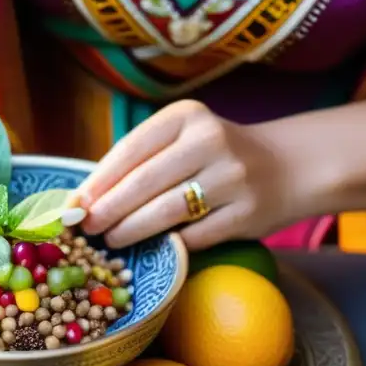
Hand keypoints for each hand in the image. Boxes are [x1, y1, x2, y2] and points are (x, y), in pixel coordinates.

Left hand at [75, 100, 306, 250]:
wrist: (289, 166)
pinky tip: (151, 249)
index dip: (99, 180)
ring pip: (166, 211)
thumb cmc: (217, 155)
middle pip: (144, 182)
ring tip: (112, 239)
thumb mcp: (184, 138)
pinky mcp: (246, 214)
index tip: (76, 203)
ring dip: (131, 229)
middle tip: (87, 227)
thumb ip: (143, 159)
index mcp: (187, 116)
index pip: (131, 149)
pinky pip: (194, 235)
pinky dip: (167, 245)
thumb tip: (87, 197)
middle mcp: (211, 141)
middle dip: (108, 209)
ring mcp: (232, 178)